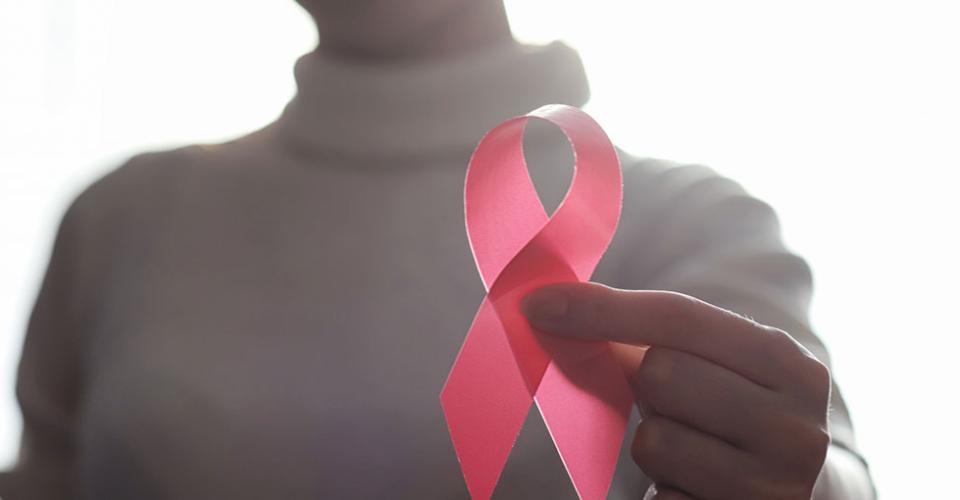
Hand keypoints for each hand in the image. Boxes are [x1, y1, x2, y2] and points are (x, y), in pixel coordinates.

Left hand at [522, 282, 830, 499]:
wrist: (806, 496)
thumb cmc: (738, 414)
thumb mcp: (720, 367)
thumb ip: (653, 335)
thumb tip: (552, 307)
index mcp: (790, 365)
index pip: (679, 318)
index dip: (602, 308)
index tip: (539, 304)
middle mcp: (794, 428)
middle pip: (661, 373)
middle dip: (646, 386)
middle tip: (671, 403)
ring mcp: (773, 488)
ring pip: (654, 441)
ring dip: (653, 444)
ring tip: (690, 450)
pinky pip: (660, 498)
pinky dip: (663, 489)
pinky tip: (694, 486)